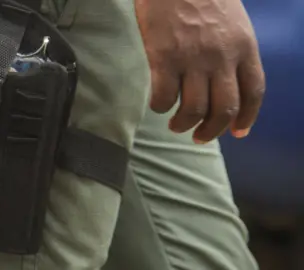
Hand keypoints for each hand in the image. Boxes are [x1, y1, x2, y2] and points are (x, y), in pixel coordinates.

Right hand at [135, 0, 265, 142]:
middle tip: (199, 137)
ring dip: (184, 125)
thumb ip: (233, 50)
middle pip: (224, 109)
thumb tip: (226, 81)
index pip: (253, 92)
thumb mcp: (233, 20)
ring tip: (176, 125)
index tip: (238, 133)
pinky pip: (164, 97)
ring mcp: (192, 59)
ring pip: (193, 110)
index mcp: (244, 46)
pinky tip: (158, 104)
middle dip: (212, 131)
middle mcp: (222, 57)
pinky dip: (160, 107)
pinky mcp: (164, 58)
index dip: (247, 118)